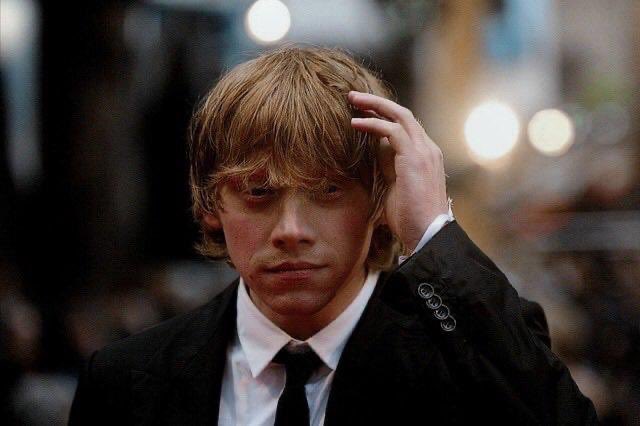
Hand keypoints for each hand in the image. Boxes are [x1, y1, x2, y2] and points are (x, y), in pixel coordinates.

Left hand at [348, 91, 448, 252]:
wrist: (427, 234)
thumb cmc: (410, 219)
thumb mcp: (396, 191)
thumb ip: (388, 173)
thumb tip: (372, 167)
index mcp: (425, 156)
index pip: (405, 127)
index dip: (383, 116)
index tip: (361, 112)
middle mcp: (427, 149)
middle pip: (403, 114)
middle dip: (377, 102)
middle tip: (353, 97)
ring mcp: (424, 151)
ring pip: (399, 115)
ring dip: (373, 105)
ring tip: (352, 100)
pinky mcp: (415, 157)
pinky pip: (392, 130)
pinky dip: (373, 124)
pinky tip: (355, 123)